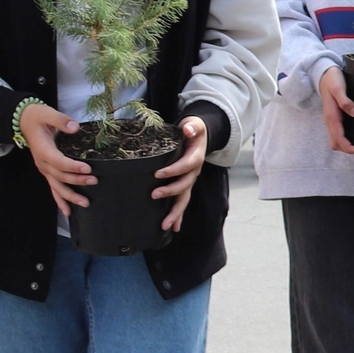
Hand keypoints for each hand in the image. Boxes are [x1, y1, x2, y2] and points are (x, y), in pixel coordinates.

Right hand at [19, 104, 93, 212]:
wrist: (24, 121)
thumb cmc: (37, 117)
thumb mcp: (47, 113)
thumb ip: (60, 120)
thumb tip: (74, 127)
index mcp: (43, 150)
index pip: (59, 161)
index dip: (73, 167)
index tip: (88, 168)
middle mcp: (43, 163)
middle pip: (60, 176)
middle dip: (77, 180)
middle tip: (94, 181)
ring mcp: (44, 169)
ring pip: (57, 187)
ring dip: (70, 196)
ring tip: (85, 203)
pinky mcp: (47, 171)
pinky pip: (53, 189)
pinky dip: (60, 201)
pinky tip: (68, 212)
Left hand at [151, 116, 210, 231]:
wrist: (199, 137)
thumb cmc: (193, 131)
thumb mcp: (194, 124)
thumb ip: (192, 126)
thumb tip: (188, 130)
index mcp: (195, 158)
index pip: (185, 166)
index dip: (173, 170)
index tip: (157, 174)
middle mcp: (194, 172)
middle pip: (185, 186)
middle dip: (171, 193)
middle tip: (154, 195)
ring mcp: (190, 181)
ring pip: (184, 199)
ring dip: (175, 213)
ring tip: (165, 225)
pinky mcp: (185, 186)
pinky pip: (182, 202)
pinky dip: (178, 216)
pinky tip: (172, 228)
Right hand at [317, 65, 353, 156]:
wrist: (323, 73)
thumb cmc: (332, 79)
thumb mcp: (338, 87)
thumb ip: (345, 101)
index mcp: (331, 116)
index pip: (338, 138)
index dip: (348, 147)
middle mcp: (329, 120)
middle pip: (335, 143)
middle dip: (346, 150)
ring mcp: (330, 119)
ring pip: (335, 140)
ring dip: (345, 146)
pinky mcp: (333, 117)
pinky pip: (336, 133)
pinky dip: (344, 139)